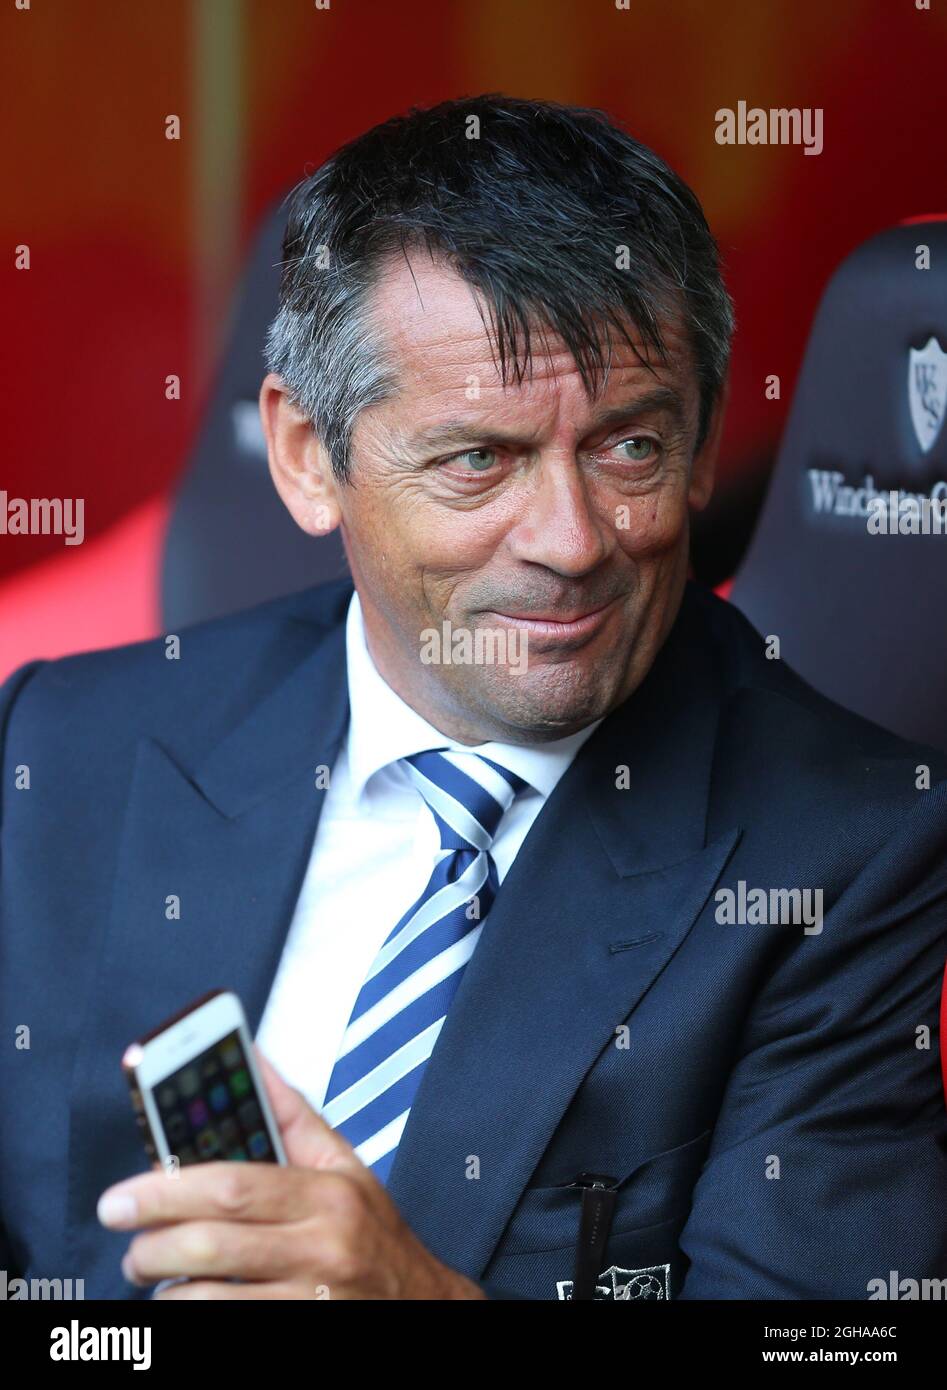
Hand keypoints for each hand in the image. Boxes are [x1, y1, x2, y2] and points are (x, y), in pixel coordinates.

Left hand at [98, 1051, 485, 1299]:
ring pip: (208, 1299)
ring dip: (167, 1290)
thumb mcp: (343, 1165)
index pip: (231, 1186)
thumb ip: (290, 1113)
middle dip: (151, 1247)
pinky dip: (193, 1315)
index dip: (164, 1191)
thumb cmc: (374, 1232)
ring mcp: (311, 1302)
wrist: (423, 1306)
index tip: (120, 1199)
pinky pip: (227, 1328)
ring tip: (159, 1278)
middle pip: (211, 1246)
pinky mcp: (299, 1338)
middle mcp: (321, 1249)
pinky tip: (191, 1300)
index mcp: (327, 1195)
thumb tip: (251, 1057)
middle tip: (130, 1247)